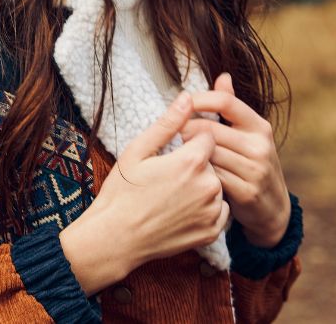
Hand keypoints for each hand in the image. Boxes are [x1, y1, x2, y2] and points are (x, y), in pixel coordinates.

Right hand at [59, 93, 229, 294]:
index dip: (190, 141)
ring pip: (216, 185)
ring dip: (202, 186)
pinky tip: (182, 210)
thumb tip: (188, 97)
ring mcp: (211, 211)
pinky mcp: (212, 231)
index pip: (207, 136)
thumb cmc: (122, 192)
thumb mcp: (138, 151)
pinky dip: (206, 208)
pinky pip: (219, 210)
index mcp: (191, 161)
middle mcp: (208, 186)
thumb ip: (168, 123)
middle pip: (213, 161)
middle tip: (167, 177)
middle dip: (196, 164)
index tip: (173, 152)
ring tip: (172, 194)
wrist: (116, 238)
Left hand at [183, 73, 290, 247]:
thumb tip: (223, 75)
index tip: (182, 102)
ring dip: (189, 152)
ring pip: (208, 153)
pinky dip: (199, 173)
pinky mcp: (247, 192)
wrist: (273, 208)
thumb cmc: (251, 163)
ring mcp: (255, 170)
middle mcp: (260, 146)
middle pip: (210, 129)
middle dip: (187, 129)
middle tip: (174, 132)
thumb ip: (232, 106)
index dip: (200, 99)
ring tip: (179, 152)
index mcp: (259, 126)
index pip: (226, 101)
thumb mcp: (248, 133)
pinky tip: (191, 173)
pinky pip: (212, 176)